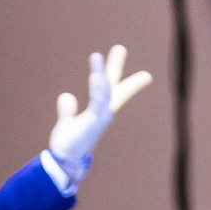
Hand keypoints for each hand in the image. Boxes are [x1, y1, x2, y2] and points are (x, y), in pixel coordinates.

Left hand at [48, 45, 151, 166]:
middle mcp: (104, 112)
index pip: (114, 91)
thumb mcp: (67, 123)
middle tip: (119, 47)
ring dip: (101, 73)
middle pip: (112, 85)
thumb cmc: (69, 145)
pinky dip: (98, 88)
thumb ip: (67, 110)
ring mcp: (100, 116)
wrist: (66, 162)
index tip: (145, 74)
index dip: (124, 79)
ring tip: (97, 56)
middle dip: (115, 67)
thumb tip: (66, 96)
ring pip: (105, 91)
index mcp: (100, 111)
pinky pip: (98, 101)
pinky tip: (96, 75)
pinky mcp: (93, 121)